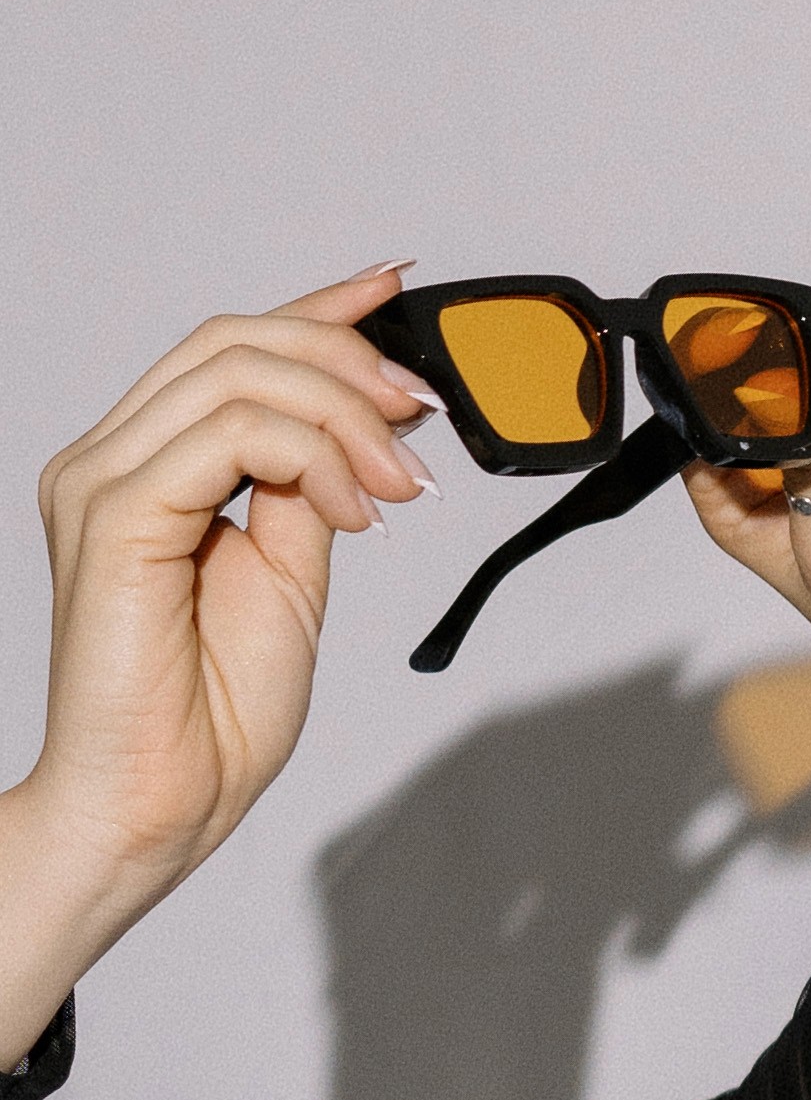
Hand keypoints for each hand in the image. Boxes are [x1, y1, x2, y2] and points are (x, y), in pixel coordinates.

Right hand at [0, 263, 441, 1066]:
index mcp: (147, 466)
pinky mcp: (116, 515)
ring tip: (398, 479)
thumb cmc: (209, 714)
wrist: (160, 807)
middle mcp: (112, 459)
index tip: (398, 292)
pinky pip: (237, 434)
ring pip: (241, 370)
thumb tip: (359, 427)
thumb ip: (310, 485)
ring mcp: (103, 481)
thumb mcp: (291, 571)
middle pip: (237, 339)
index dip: (320, 307)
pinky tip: (354, 510)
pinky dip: (317, 455)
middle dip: (348, 359)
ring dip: (345, 411)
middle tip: (419, 411)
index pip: (232, 348)